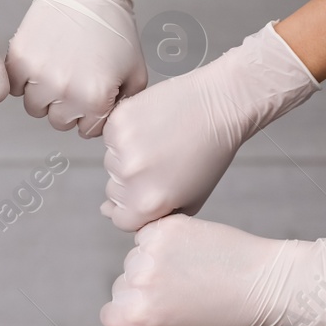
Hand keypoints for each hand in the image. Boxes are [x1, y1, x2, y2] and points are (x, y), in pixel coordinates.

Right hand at [6, 0, 156, 137]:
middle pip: (59, 121)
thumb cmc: (116, 29)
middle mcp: (65, 91)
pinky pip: (14, 88)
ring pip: (34, 108)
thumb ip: (125, 105)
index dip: (93, 113)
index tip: (94, 93)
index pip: (86, 130)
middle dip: (69, 106)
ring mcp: (38, 75)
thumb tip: (106, 125)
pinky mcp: (18, 59)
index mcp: (95, 98)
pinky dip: (24, 80)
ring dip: (45, 95)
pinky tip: (40, 62)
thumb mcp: (136, 71)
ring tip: (57, 70)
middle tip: (76, 79)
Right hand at [100, 23, 317, 230]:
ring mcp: (122, 146)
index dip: (137, 207)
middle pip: (114, 191)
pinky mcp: (118, 120)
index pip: (121, 218)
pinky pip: (111, 137)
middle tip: (162, 162)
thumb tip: (105, 211)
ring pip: (111, 163)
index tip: (153, 189)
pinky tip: (152, 127)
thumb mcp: (189, 200)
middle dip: (133, 182)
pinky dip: (126, 133)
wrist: (220, 106)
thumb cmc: (209, 156)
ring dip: (128, 156)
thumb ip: (152, 216)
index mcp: (147, 202)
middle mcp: (130, 176)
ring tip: (159, 142)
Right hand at [100, 214, 325, 325]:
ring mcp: (154, 249)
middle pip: (121, 286)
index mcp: (140, 314)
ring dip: (152, 266)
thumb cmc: (226, 323)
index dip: (133, 320)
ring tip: (188, 276)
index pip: (111, 315)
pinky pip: (149, 236)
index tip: (158, 317)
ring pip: (134, 259)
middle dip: (141, 292)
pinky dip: (164, 244)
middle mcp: (141, 279)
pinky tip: (190, 256)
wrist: (266, 284)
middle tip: (179, 297)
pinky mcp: (169, 226)